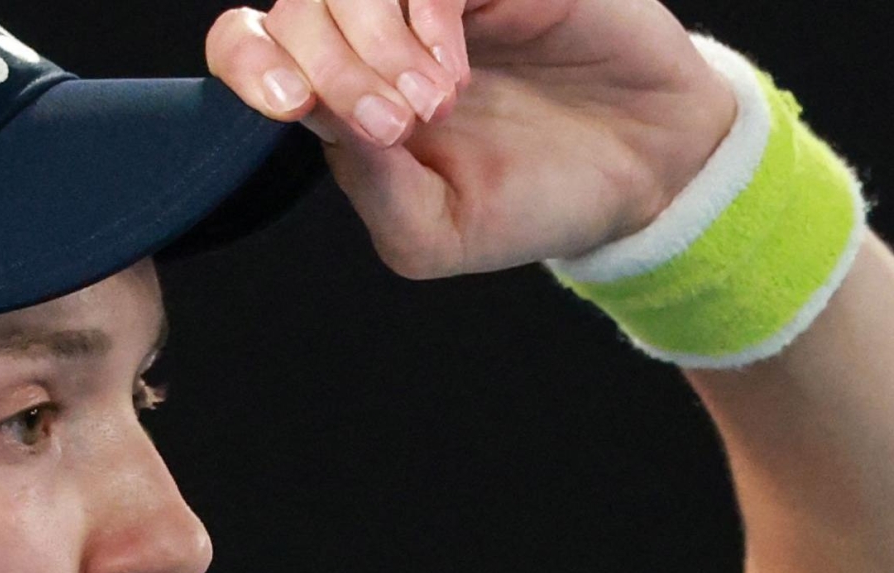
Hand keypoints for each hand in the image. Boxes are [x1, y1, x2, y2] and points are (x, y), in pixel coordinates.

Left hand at [206, 0, 739, 277]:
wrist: (645, 172)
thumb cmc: (530, 199)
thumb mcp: (432, 230)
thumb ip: (369, 187)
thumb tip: (321, 117)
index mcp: (339, 92)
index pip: (248, 43)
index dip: (248, 62)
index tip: (288, 104)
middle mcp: (372, 30)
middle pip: (295, 6)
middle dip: (331, 69)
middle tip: (396, 125)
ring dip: (373, 40)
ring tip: (431, 104)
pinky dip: (424, 11)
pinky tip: (451, 69)